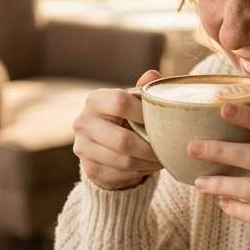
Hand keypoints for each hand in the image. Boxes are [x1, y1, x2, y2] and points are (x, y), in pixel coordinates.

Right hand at [73, 69, 162, 189]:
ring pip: (124, 161)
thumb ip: (143, 90)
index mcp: (95, 100)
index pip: (120, 103)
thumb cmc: (125, 118)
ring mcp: (82, 148)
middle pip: (123, 140)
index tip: (161, 120)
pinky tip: (148, 166)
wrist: (104, 146)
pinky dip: (140, 173)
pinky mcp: (89, 169)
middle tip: (166, 149)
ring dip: (148, 163)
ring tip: (162, 159)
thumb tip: (153, 75)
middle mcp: (83, 122)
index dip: (144, 113)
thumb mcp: (133, 102)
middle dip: (150, 148)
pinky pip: (121, 175)